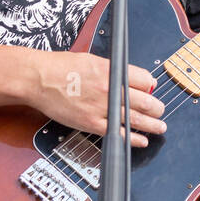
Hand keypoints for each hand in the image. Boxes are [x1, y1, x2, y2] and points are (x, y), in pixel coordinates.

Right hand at [32, 51, 166, 147]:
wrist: (38, 79)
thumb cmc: (61, 67)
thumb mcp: (93, 60)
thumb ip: (113, 70)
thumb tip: (131, 78)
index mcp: (111, 70)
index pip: (144, 79)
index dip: (151, 85)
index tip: (152, 89)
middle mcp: (109, 89)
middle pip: (145, 101)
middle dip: (157, 107)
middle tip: (160, 110)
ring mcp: (101, 108)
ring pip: (135, 119)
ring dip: (152, 124)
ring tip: (160, 127)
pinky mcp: (91, 123)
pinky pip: (118, 133)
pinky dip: (133, 138)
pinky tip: (141, 140)